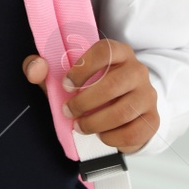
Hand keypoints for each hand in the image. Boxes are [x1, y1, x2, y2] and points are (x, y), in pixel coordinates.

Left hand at [22, 38, 158, 154]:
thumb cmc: (90, 88)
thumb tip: (36, 68)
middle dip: (85, 102)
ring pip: (123, 111)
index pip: (105, 50)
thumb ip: (42, 67)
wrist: (122, 107)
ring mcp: (148, 95)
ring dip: (95, 122)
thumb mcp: (64, 75)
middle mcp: (138, 70)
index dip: (83, 68)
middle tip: (68, 111)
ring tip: (80, 126)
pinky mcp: (152, 120)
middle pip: (114, 84)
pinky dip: (112, 138)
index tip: (66, 85)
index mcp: (119, 52)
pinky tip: (100, 135)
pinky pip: (133, 132)